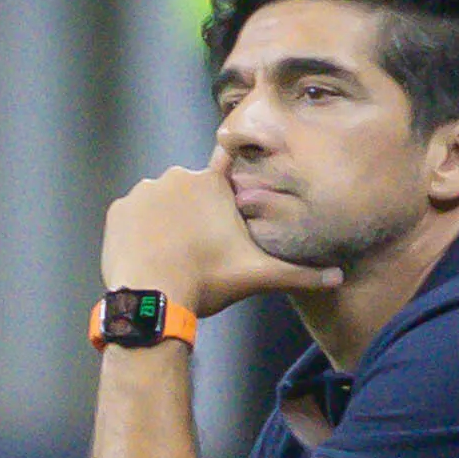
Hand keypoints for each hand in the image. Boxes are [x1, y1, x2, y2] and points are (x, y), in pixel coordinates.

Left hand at [99, 159, 342, 316]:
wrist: (152, 298)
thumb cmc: (206, 282)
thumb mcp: (257, 276)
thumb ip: (299, 275)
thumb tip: (339, 279)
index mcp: (212, 184)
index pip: (227, 159)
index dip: (230, 170)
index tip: (226, 183)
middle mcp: (177, 176)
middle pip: (192, 190)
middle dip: (196, 212)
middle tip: (200, 247)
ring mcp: (144, 190)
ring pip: (161, 201)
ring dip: (167, 220)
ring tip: (174, 253)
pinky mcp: (119, 208)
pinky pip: (134, 215)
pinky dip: (141, 230)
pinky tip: (150, 253)